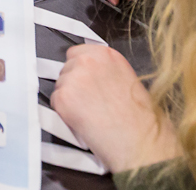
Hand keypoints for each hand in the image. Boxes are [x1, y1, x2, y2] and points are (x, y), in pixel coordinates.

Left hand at [52, 44, 178, 172]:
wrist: (140, 143)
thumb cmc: (140, 120)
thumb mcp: (128, 80)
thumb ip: (107, 71)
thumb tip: (94, 75)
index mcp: (107, 55)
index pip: (78, 53)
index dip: (80, 70)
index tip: (85, 81)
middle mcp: (88, 61)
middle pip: (67, 68)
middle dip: (74, 84)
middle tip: (89, 103)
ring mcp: (74, 78)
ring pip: (60, 85)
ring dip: (69, 99)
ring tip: (90, 114)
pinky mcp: (63, 98)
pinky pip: (55, 102)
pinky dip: (64, 114)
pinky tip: (83, 122)